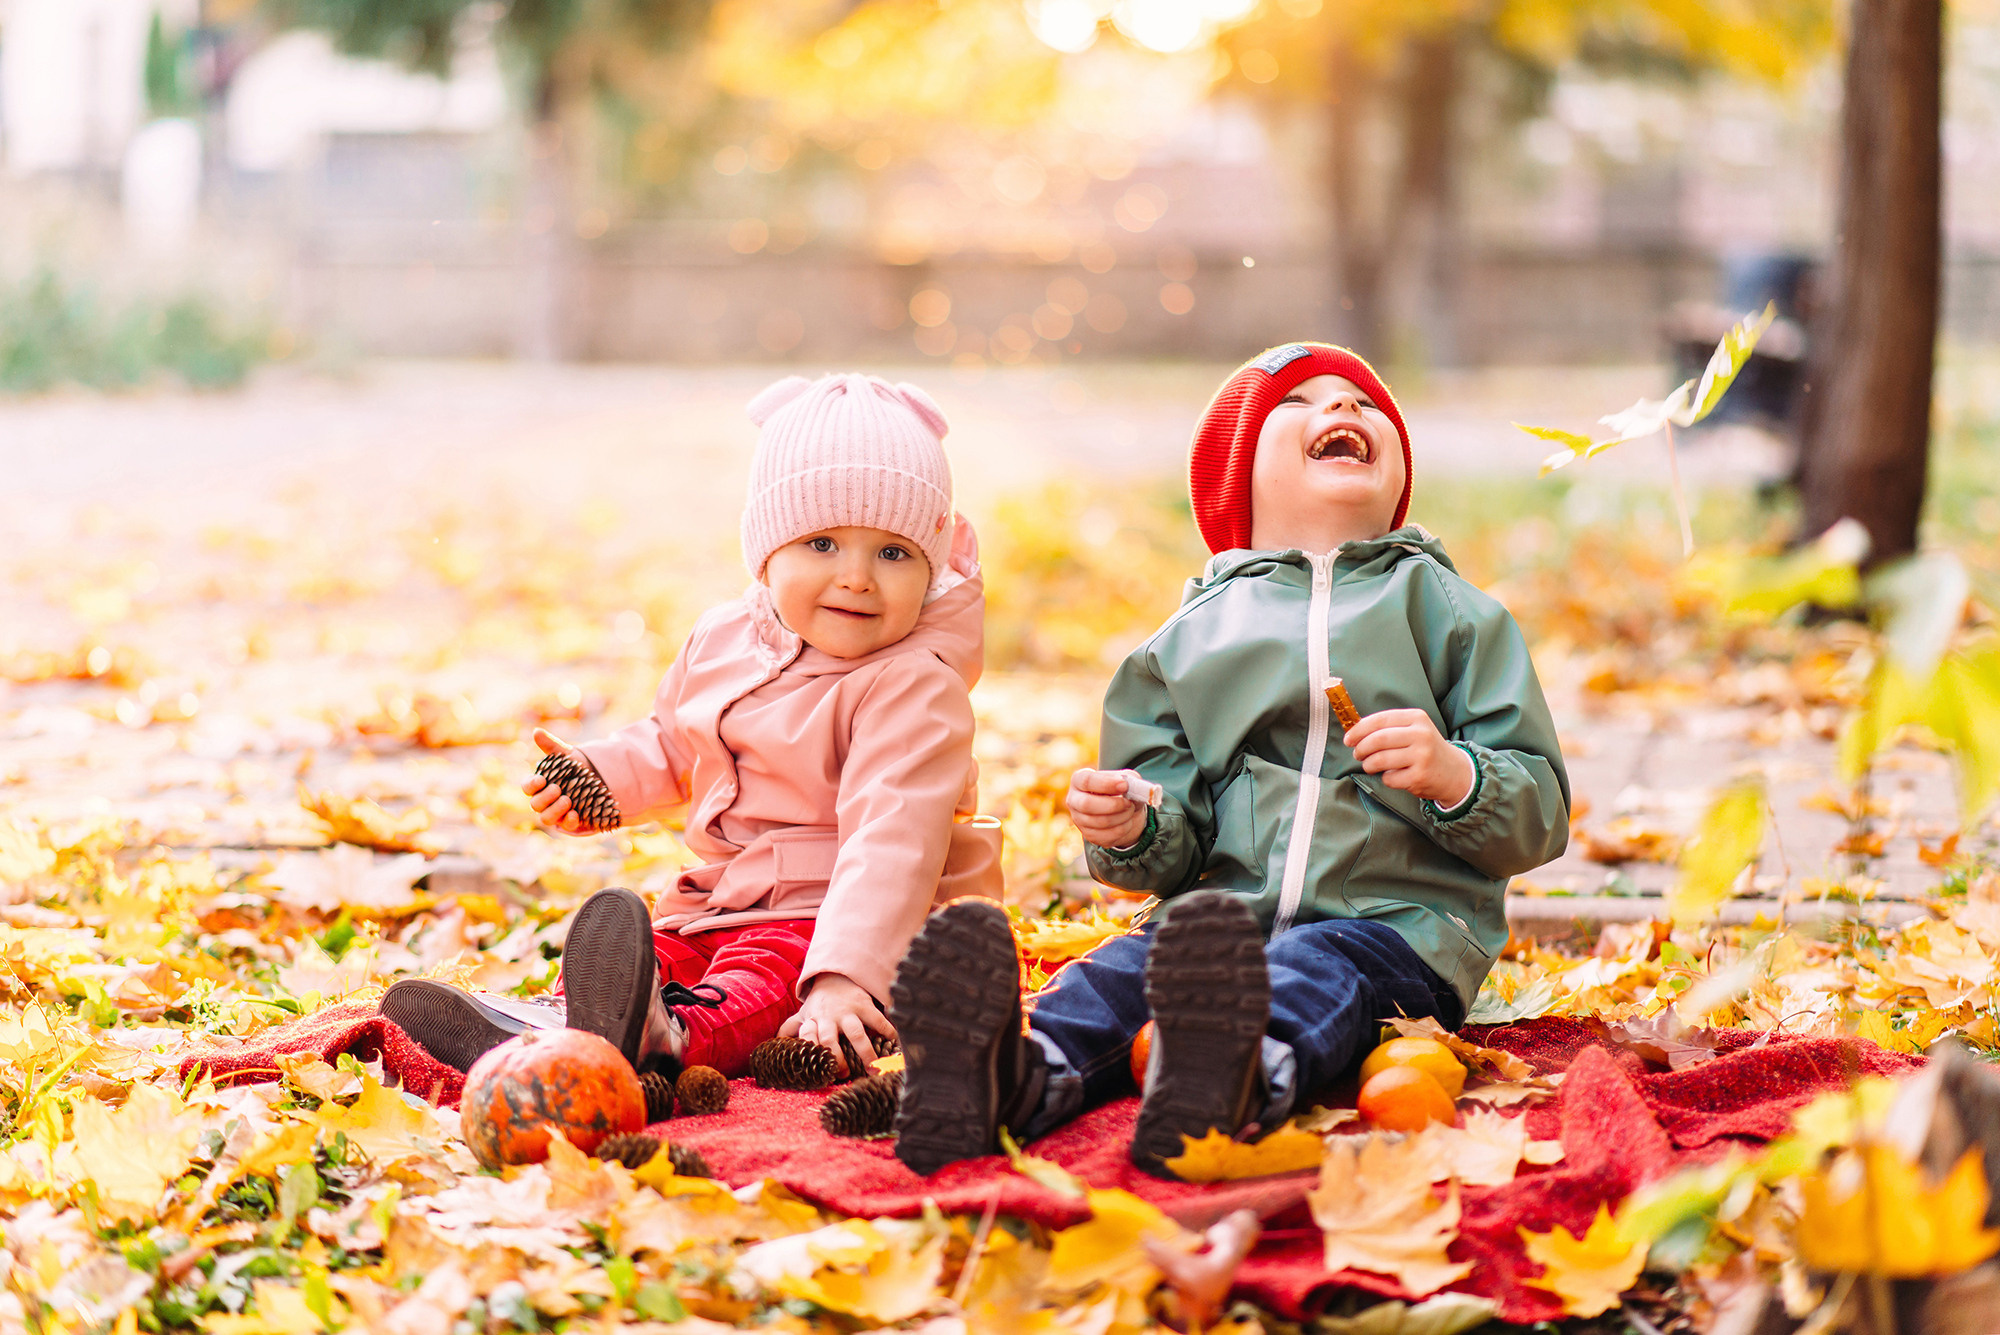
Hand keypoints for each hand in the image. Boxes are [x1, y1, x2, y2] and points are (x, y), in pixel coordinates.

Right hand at [521, 727, 589, 835]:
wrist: (598, 780)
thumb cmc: (576, 767)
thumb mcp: (566, 755)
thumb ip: (551, 746)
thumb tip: (536, 731)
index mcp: (539, 785)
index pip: (527, 787)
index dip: (531, 785)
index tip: (542, 779)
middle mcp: (543, 801)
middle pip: (535, 804)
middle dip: (545, 798)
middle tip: (558, 788)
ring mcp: (555, 813)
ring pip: (546, 818)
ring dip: (555, 811)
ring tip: (568, 800)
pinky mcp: (569, 822)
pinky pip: (564, 826)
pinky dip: (569, 821)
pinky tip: (576, 814)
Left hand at [780, 974, 896, 1077]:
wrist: (837, 976)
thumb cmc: (819, 1003)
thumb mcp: (802, 1014)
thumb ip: (790, 1029)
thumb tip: (773, 1045)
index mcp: (811, 1022)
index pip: (806, 1038)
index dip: (811, 1053)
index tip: (819, 1071)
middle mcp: (828, 1018)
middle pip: (829, 1040)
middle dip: (836, 1059)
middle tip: (845, 1075)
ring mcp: (847, 1011)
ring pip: (856, 1034)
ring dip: (865, 1052)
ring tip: (874, 1069)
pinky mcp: (864, 1005)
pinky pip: (877, 1019)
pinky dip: (887, 1031)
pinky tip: (894, 1043)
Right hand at [1066, 768, 1149, 849]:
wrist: (1123, 809)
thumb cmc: (1121, 789)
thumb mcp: (1126, 779)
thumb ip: (1129, 780)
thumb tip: (1130, 788)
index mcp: (1079, 780)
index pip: (1087, 781)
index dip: (1106, 784)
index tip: (1124, 785)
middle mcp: (1074, 800)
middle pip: (1087, 804)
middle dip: (1113, 805)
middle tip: (1129, 802)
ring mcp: (1079, 819)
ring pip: (1100, 821)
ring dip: (1122, 816)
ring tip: (1130, 810)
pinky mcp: (1089, 835)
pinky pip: (1107, 836)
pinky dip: (1123, 829)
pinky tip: (1127, 821)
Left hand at [1345, 709, 1473, 806]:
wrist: (1454, 772)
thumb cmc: (1425, 749)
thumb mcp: (1414, 729)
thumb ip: (1388, 727)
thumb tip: (1353, 732)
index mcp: (1417, 718)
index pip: (1380, 720)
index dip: (1359, 729)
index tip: (1349, 738)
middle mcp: (1421, 735)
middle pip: (1378, 740)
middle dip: (1361, 748)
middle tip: (1357, 754)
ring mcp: (1422, 756)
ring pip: (1380, 760)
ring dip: (1368, 764)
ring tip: (1369, 765)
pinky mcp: (1419, 776)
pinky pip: (1389, 778)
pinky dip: (1385, 778)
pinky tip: (1393, 775)